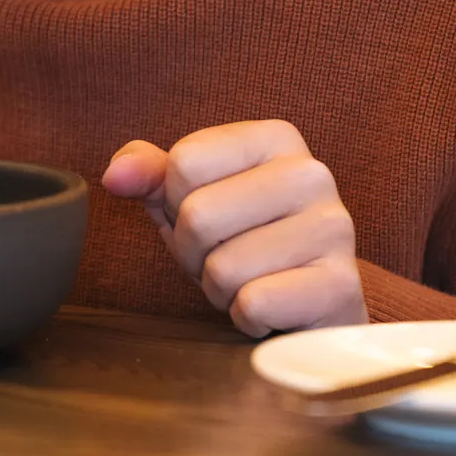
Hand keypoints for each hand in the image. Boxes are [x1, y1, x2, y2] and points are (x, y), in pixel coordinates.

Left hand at [102, 120, 366, 336]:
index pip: (183, 163)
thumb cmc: (246, 243)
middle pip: (198, 214)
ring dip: (220, 289)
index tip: (209, 221)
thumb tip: (115, 175)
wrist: (310, 307)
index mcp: (275, 138)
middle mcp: (312, 173)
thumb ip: (150, 176)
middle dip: (195, 253)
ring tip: (251, 281)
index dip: (177, 205)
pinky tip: (272, 308)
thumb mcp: (192, 200)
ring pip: (223, 266)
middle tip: (225, 259)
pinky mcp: (340, 285)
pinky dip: (247, 316)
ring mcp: (334, 228)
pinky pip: (253, 303)